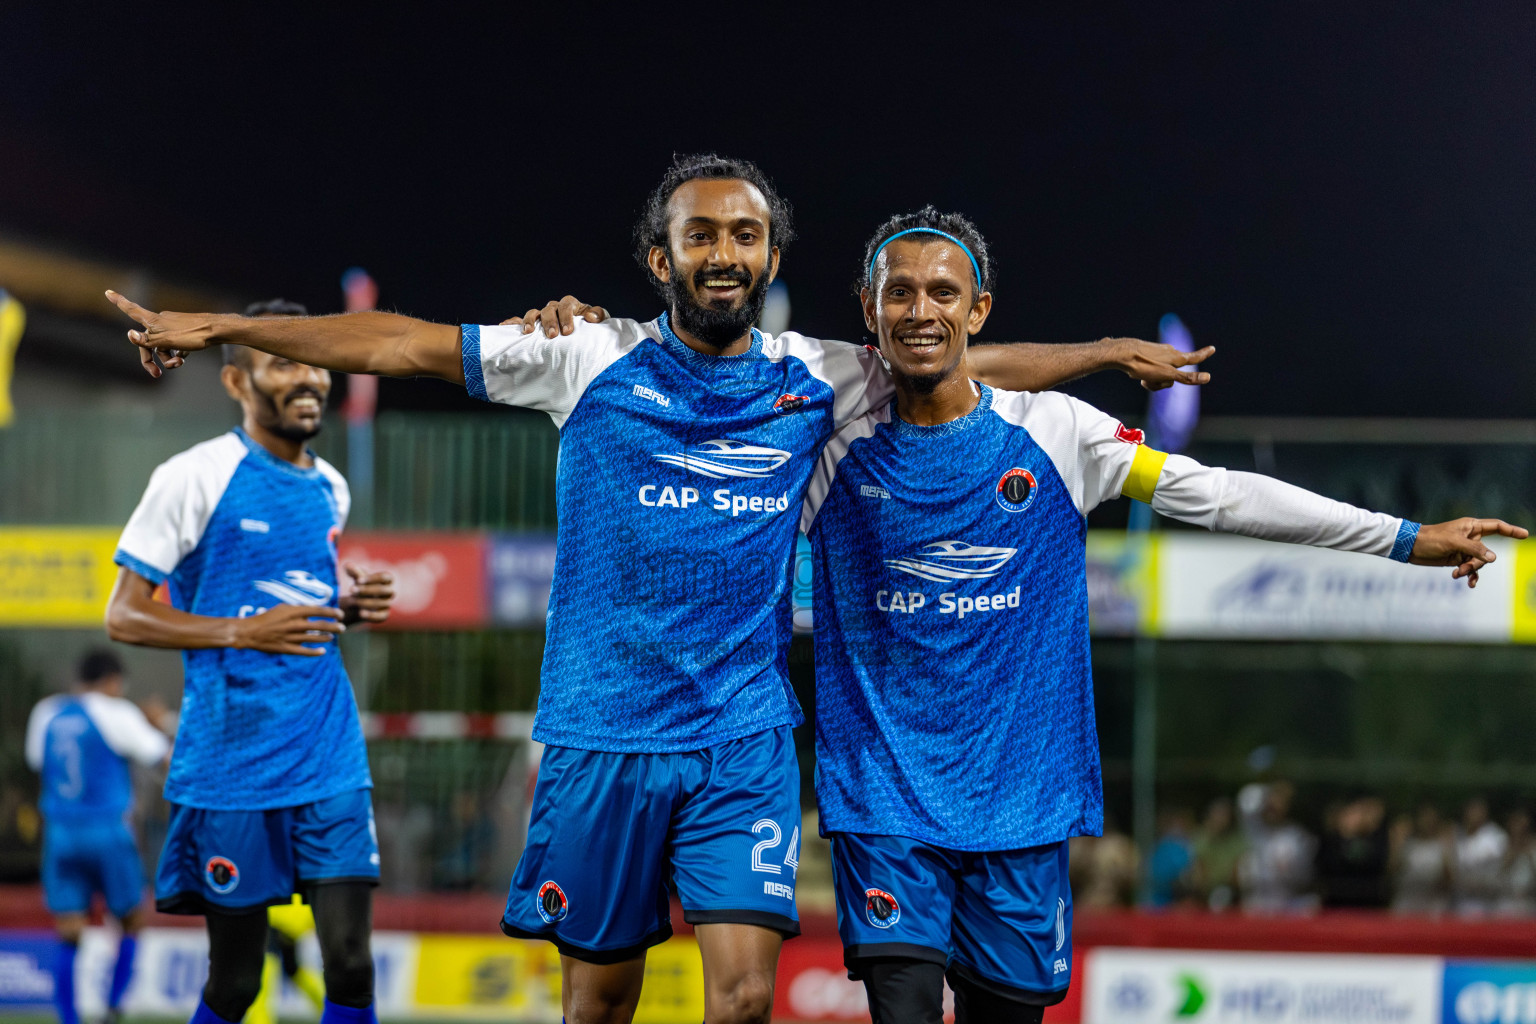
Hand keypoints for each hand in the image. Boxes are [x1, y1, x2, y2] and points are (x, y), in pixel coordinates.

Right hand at [106, 290, 218, 378]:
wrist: (218, 331)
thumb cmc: (192, 335)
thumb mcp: (167, 340)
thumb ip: (147, 340)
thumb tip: (129, 335)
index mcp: (153, 320)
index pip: (131, 310)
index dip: (119, 302)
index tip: (107, 291)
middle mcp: (160, 321)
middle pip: (147, 341)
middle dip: (150, 358)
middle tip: (156, 374)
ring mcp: (173, 326)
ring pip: (162, 345)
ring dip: (166, 358)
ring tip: (178, 363)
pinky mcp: (184, 332)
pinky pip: (174, 345)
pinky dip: (176, 353)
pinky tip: (184, 356)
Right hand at [232, 604, 343, 654]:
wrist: (250, 632)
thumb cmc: (268, 617)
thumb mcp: (283, 608)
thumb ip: (299, 609)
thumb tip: (315, 610)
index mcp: (293, 611)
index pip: (317, 610)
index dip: (331, 612)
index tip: (340, 614)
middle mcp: (294, 624)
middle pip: (319, 625)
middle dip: (334, 626)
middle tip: (343, 627)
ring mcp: (290, 637)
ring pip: (314, 638)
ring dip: (326, 637)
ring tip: (333, 636)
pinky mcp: (286, 648)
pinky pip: (304, 651)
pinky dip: (315, 651)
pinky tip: (323, 651)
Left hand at [340, 563, 394, 624]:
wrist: (357, 603)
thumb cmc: (360, 585)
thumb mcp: (356, 578)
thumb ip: (353, 571)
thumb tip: (348, 565)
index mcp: (387, 580)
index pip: (385, 577)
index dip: (372, 578)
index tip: (358, 580)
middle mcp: (390, 592)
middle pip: (383, 590)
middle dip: (366, 590)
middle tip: (351, 590)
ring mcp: (387, 604)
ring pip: (381, 603)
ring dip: (365, 602)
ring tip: (351, 600)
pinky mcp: (383, 615)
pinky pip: (381, 617)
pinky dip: (372, 615)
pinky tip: (360, 613)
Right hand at [500, 295, 608, 337]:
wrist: (580, 334)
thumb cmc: (589, 328)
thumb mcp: (597, 322)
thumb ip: (598, 316)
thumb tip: (592, 318)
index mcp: (570, 305)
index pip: (567, 305)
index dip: (567, 316)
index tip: (568, 331)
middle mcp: (555, 308)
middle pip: (549, 309)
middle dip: (550, 321)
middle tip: (553, 335)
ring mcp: (542, 315)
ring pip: (534, 313)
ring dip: (531, 321)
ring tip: (529, 332)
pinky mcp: (533, 324)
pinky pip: (519, 321)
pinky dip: (512, 322)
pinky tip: (505, 325)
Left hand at [1106, 338, 1215, 390]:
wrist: (1120, 354)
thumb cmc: (1144, 365)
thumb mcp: (1167, 374)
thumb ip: (1187, 377)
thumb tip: (1208, 377)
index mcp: (1176, 357)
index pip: (1194, 357)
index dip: (1203, 354)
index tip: (1212, 348)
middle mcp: (1168, 352)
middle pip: (1173, 374)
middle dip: (1163, 383)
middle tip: (1149, 382)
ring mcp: (1157, 352)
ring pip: (1161, 373)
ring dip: (1152, 380)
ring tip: (1141, 378)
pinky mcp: (1145, 353)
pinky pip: (1150, 368)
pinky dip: (1144, 375)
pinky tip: (1133, 373)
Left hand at [1408, 517, 1527, 587]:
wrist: (1411, 548)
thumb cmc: (1431, 539)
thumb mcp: (1454, 543)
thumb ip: (1475, 549)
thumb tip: (1493, 558)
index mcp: (1471, 526)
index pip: (1497, 526)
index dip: (1511, 530)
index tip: (1525, 535)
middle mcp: (1470, 537)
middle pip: (1487, 552)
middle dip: (1478, 562)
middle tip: (1463, 568)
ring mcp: (1464, 549)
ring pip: (1478, 563)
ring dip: (1470, 570)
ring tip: (1456, 574)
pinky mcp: (1457, 559)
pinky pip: (1470, 569)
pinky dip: (1470, 576)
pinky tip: (1470, 584)